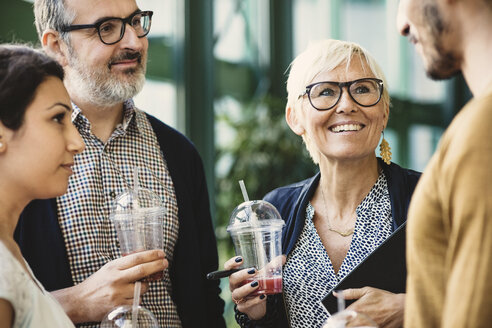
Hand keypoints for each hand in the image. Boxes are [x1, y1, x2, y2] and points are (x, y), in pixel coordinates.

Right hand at [52, 249, 167, 322]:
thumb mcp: (108, 268)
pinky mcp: (119, 307)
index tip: (161, 253)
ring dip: (144, 286)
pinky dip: (137, 298)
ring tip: (134, 287)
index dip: (151, 255)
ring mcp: (118, 294)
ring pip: (142, 288)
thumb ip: (125, 263)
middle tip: (165, 263)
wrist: (79, 302)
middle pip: (142, 270)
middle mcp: (116, 279)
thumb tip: (145, 256)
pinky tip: (128, 297)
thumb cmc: (96, 284)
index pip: (136, 258)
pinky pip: (137, 301)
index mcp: (113, 267)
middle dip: (157, 265)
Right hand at [225, 256, 266, 320]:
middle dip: (242, 274)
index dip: (232, 263)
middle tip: (253, 271)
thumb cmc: (257, 285)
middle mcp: (235, 286)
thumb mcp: (263, 275)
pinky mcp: (243, 307)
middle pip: (233, 279)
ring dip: (247, 288)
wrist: (258, 304)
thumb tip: (283, 257)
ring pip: (237, 293)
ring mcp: (238, 297)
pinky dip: (254, 300)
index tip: (241, 259)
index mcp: (237, 275)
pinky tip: (262, 296)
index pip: (228, 268)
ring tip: (257, 283)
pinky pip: (246, 304)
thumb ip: (271, 266)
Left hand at [338, 287, 404, 327]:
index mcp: (355, 309)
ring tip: (357, 323)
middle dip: (344, 324)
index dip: (337, 319)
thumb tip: (336, 293)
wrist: (400, 308)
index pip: (339, 318)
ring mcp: (368, 327)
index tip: (337, 319)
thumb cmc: (385, 299)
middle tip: (345, 322)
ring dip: (353, 326)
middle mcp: (360, 320)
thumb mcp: (367, 291)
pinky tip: (363, 326)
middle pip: (345, 326)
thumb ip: (350, 293)